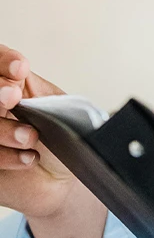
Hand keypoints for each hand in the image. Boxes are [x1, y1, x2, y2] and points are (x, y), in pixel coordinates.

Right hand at [0, 46, 77, 219]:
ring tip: (31, 137)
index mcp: (13, 83)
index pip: (0, 61)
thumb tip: (32, 86)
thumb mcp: (63, 111)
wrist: (61, 177)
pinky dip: (6, 155)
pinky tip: (27, 158)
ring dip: (5, 129)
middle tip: (12, 97)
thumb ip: (48, 96)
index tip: (20, 68)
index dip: (4, 61)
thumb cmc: (63, 139)